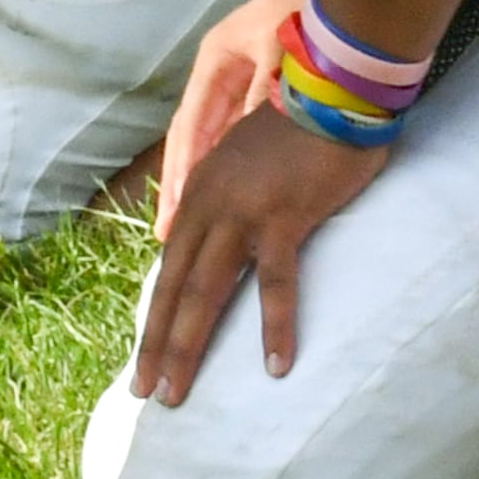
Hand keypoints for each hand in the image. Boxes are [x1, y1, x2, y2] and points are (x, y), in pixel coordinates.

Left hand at [129, 78, 380, 401]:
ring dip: (187, 347)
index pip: (171, 263)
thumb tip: (225, 229)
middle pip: (174, 286)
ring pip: (204, 292)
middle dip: (156, 344)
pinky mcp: (284, 218)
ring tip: (176, 394)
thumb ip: (232, 190)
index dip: (156, 311)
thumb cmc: (304, 121)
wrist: (334, 84)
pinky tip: (275, 366)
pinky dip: (275, 328)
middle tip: (144, 394)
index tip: (147, 353)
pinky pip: (276, 284)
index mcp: (202, 190)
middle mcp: (211, 204)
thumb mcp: (251, 156)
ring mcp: (243, 213)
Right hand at [153, 0, 305, 225]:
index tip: (174, 206)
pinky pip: (240, 136)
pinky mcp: (265, 95)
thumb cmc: (308, 13)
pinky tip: (228, 197)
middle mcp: (221, 76)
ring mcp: (241, 85)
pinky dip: (230, 167)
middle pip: (192, 137)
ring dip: (202, 180)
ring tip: (186, 225)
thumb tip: (246, 144)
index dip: (180, 167)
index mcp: (215, 60)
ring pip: (214, 141)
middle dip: (179, 183)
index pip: (189, 122)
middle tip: (166, 231)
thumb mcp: (281, 50)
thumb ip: (263, 94)